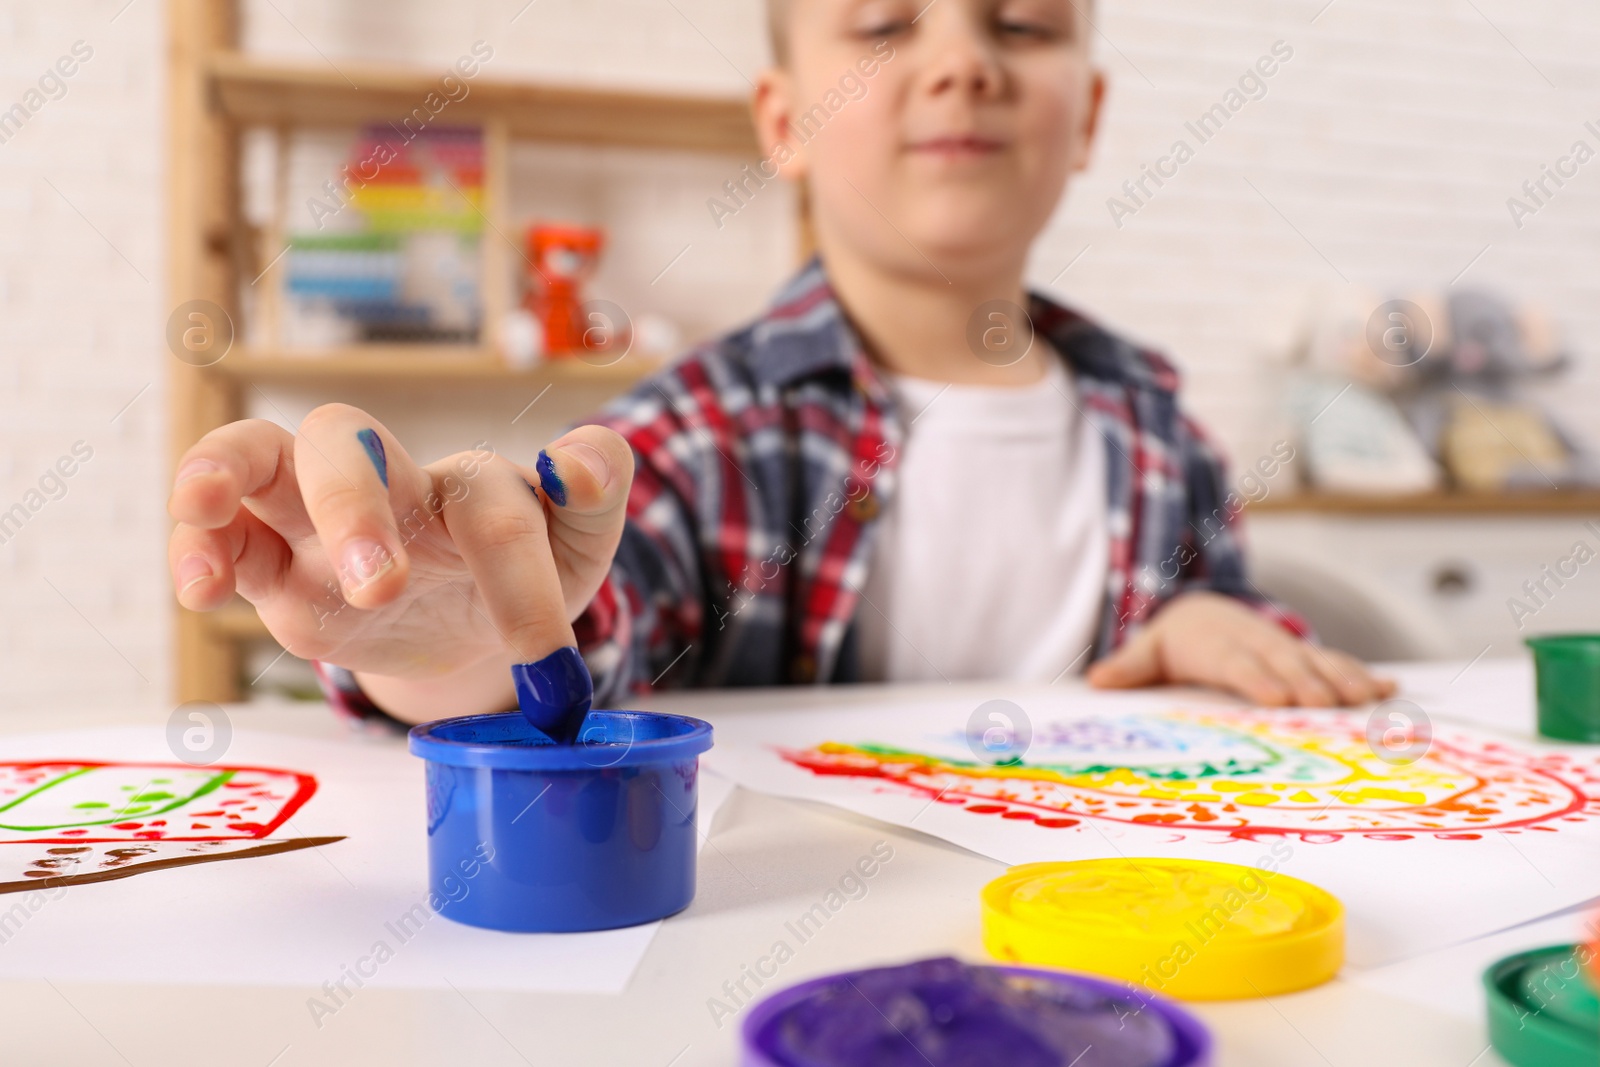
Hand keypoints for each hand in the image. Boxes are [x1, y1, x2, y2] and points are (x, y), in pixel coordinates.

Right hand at [167, 403, 632, 681]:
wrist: (470, 624)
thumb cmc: (526, 572)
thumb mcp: (576, 546)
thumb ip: (595, 495)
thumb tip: (586, 459)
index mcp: (474, 485)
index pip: (491, 510)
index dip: (520, 581)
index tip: (547, 661)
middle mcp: (392, 482)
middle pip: (347, 440)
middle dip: (352, 505)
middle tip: (379, 587)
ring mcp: (321, 520)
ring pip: (256, 456)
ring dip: (222, 471)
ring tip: (203, 508)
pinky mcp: (276, 568)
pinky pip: (224, 539)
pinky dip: (198, 547)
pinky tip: (199, 585)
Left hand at [1085, 591, 1395, 706]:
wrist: (1202, 610)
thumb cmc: (1175, 642)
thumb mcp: (1148, 651)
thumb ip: (1129, 666)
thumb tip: (1097, 679)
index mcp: (1218, 646)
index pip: (1239, 664)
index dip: (1258, 680)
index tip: (1277, 700)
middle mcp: (1257, 644)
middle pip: (1286, 665)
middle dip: (1309, 684)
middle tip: (1331, 707)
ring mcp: (1285, 649)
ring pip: (1318, 661)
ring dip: (1345, 680)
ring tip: (1370, 700)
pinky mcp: (1305, 656)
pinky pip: (1336, 662)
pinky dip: (1364, 675)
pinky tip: (1391, 691)